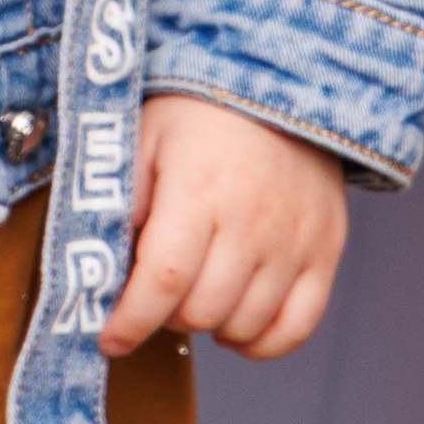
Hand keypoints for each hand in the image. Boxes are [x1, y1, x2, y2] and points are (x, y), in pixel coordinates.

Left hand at [99, 90, 347, 358]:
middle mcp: (253, 219)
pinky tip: (235, 322)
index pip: (164, 280)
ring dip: (209, 325)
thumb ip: (120, 204)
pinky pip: (296, 327)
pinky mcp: (326, 249)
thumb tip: (98, 274)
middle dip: (165, 314)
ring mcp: (295, 238)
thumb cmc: (196, 113)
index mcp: (199, 188)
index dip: (130, 321)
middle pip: (201, 311)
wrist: (279, 81)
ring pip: (244, 326)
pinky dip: (261, 342)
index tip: (108, 338)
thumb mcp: (143, 139)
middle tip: (156, 291)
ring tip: (194, 294)